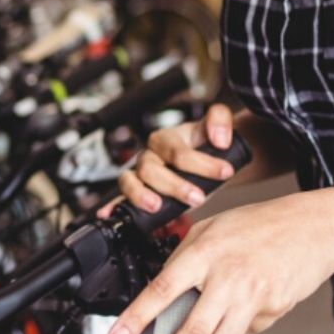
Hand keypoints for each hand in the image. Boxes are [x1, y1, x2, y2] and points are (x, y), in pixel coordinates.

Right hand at [105, 103, 239, 217]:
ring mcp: (140, 175)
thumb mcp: (216, 125)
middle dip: (175, 185)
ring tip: (156, 206)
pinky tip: (108, 214)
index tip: (225, 171)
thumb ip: (220, 119)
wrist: (206, 157)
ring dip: (141, 195)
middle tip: (198, 197)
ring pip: (130, 182)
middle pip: (151, 170)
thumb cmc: (206, 144)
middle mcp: (149, 156)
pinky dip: (113, 206)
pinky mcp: (138, 192)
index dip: (202, 163)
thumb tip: (219, 138)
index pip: (178, 151)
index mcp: (166, 138)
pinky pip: (120, 199)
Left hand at [106, 187, 333, 333]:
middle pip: (190, 332)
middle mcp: (226, 277)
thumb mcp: (212, 228)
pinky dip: (238, 331)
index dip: (136, 319)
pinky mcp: (272, 311)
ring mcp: (251, 297)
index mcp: (204, 253)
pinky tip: (243, 310)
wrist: (312, 228)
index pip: (161, 290)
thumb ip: (185, 256)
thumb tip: (163, 289)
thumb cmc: (259, 225)